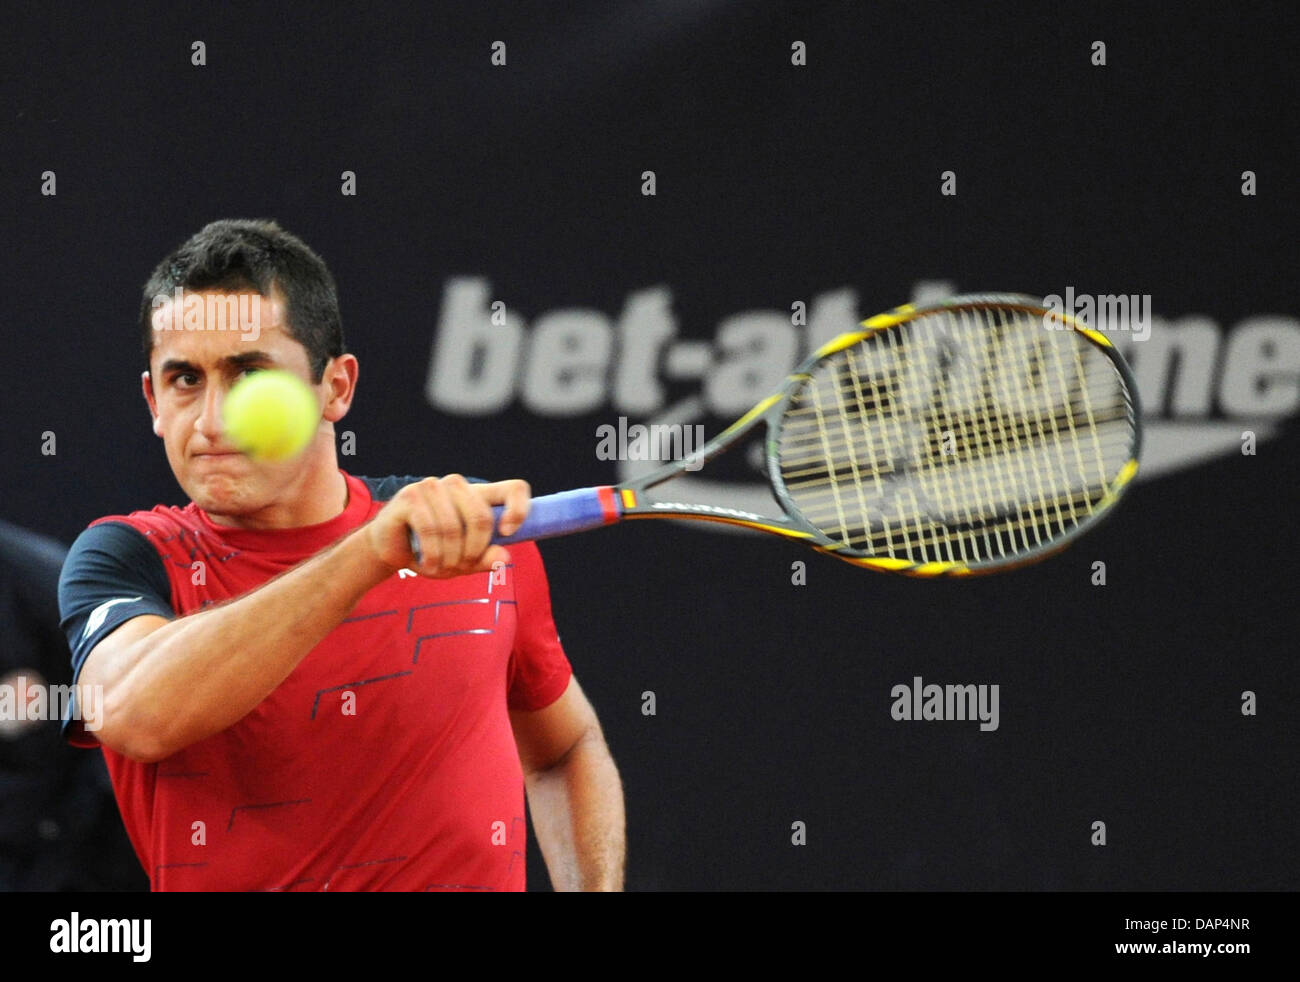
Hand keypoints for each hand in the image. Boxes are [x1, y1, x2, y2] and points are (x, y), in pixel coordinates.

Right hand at [365, 475, 530, 577]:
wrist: (389, 551)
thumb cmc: (432, 553)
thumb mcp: (463, 562)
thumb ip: (485, 560)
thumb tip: (504, 557)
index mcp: (478, 496)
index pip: (514, 488)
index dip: (519, 509)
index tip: (508, 533)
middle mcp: (457, 485)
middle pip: (481, 517)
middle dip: (473, 552)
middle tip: (460, 567)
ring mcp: (432, 487)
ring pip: (454, 527)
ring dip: (448, 557)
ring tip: (440, 568)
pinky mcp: (410, 496)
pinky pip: (429, 529)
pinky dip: (432, 555)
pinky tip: (428, 564)